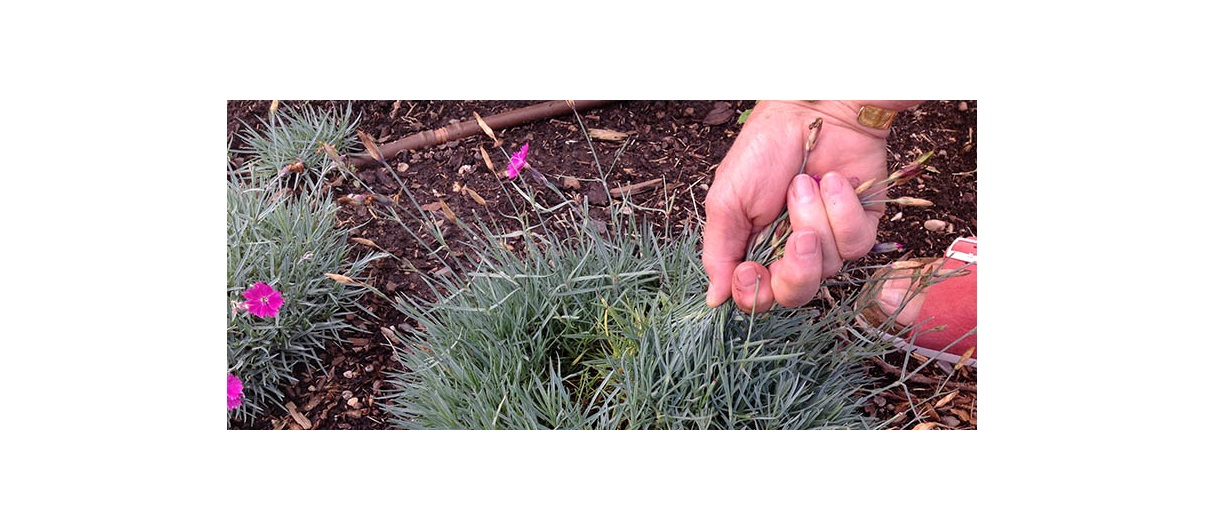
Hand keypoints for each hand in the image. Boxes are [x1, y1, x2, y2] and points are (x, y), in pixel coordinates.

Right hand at [702, 100, 916, 312]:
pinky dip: (842, 211)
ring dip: (814, 221)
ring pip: (828, 268)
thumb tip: (714, 299)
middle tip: (796, 237)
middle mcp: (793, 250)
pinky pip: (856, 244)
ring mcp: (829, 240)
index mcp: (756, 248)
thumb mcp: (727, 201)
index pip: (757, 296)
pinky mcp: (862, 225)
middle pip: (796, 293)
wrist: (811, 109)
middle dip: (796, 271)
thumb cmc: (764, 148)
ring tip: (805, 183)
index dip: (755, 293)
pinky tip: (833, 180)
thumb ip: (719, 252)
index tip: (748, 269)